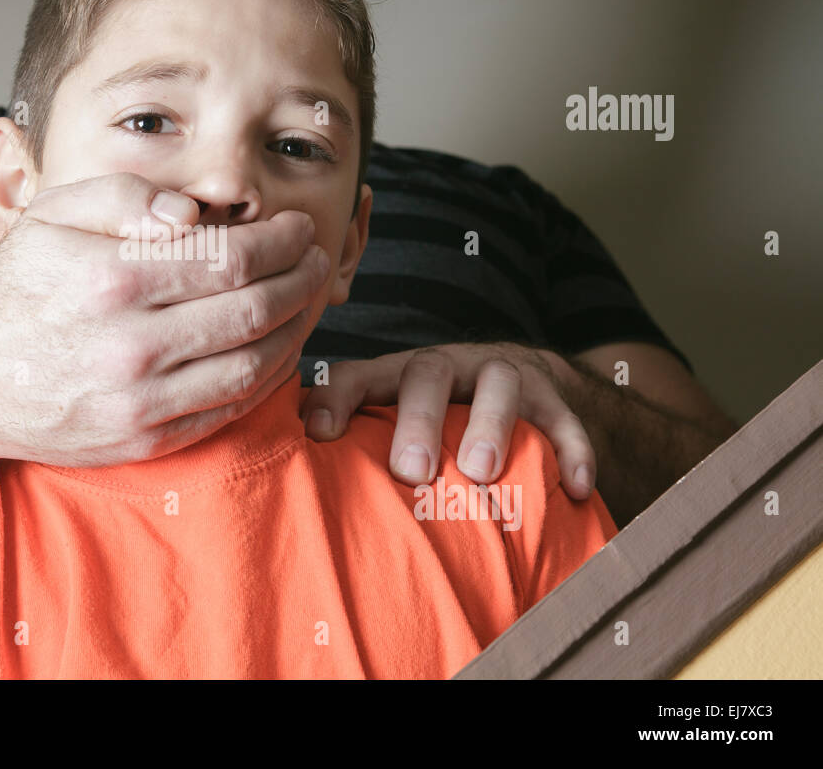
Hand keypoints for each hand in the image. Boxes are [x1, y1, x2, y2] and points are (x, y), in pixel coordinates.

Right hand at [0, 172, 330, 468]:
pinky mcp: (147, 439)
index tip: (297, 227)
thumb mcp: (50, 217)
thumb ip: (122, 197)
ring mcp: (141, 400)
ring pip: (255, 362)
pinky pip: (232, 408)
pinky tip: (282, 347)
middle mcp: (130, 344)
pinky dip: (272, 376)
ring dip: (299, 327)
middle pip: (254, 309)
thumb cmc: (20, 289)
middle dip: (302, 278)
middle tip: (317, 259)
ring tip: (310, 298)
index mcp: (111, 279)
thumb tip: (193, 212)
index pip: (229, 257)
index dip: (279, 241)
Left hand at [298, 343, 595, 497]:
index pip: (358, 374)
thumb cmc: (436, 419)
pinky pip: (565, 418)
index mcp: (396, 376)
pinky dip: (571, 450)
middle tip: (410, 471)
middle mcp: (448, 368)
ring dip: (491, 425)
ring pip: (499, 384)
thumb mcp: (391, 420)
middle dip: (418, 420)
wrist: (523, 386)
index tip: (318, 435)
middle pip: (428, 374)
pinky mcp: (552, 397)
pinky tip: (573, 489)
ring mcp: (502, 377)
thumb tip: (283, 481)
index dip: (336, 398)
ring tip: (481, 472)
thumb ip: (351, 442)